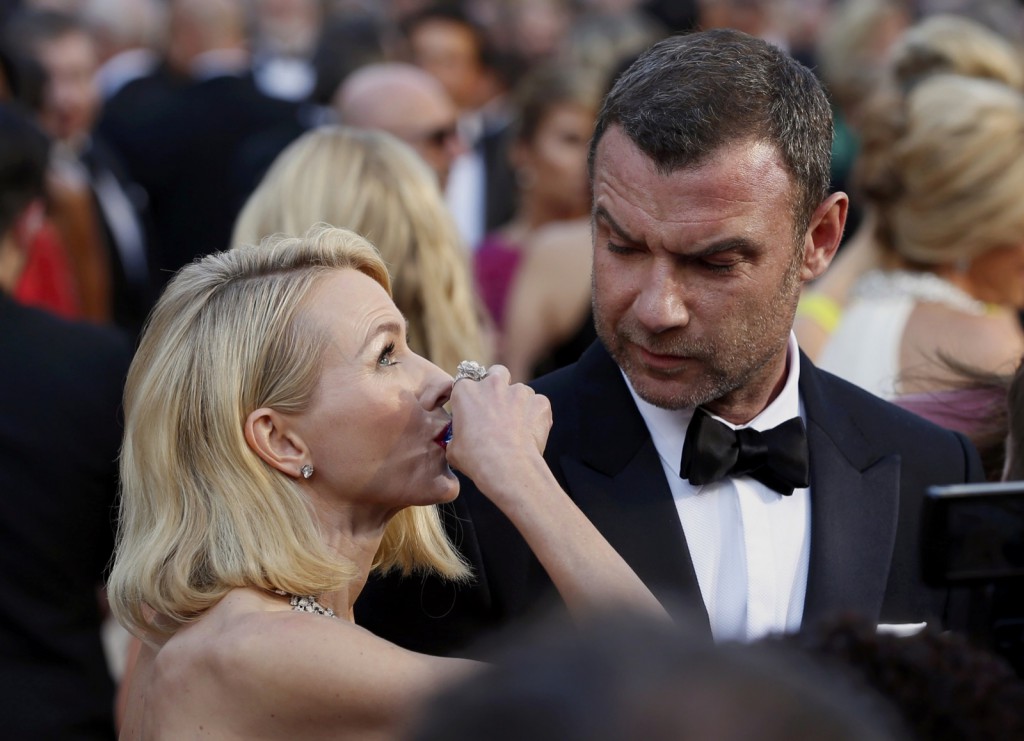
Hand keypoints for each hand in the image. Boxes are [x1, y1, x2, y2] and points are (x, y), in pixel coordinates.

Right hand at [445, 365, 551, 495]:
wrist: (506, 467)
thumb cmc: (476, 459)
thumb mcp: (453, 448)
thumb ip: (457, 435)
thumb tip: (460, 440)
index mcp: (466, 391)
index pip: (466, 382)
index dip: (471, 396)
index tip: (474, 409)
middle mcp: (492, 384)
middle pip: (497, 373)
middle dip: (498, 385)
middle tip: (497, 406)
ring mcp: (519, 391)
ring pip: (520, 390)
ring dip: (518, 403)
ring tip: (516, 427)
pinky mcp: (539, 402)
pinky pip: (538, 404)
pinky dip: (536, 415)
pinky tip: (530, 433)